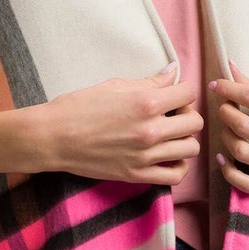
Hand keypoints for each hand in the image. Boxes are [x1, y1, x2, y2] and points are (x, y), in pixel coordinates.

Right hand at [42, 64, 203, 183]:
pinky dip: (178, 167)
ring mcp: (145, 156)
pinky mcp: (137, 175)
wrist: (53, 137)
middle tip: (171, 115)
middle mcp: (151, 130)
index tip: (172, 94)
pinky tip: (168, 157)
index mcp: (146, 103)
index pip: (189, 93)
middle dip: (186, 114)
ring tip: (169, 136)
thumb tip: (172, 72)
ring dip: (184, 140)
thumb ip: (149, 82)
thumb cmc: (78, 107)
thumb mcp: (114, 85)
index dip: (183, 91)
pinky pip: (175, 176)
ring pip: (191, 149)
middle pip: (195, 122)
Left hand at [207, 57, 248, 193]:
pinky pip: (246, 184)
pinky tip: (223, 158)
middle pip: (243, 126)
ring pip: (241, 152)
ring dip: (226, 136)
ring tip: (228, 128)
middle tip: (224, 107)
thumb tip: (231, 68)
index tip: (217, 85)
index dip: (229, 89)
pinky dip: (228, 171)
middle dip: (226, 112)